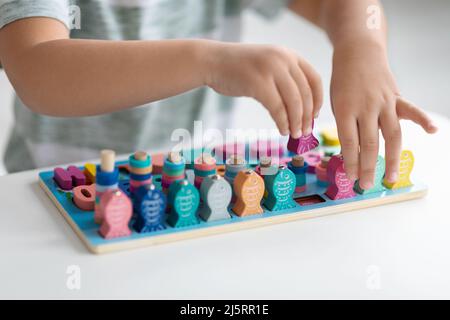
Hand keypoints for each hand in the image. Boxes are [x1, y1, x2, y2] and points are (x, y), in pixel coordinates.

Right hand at [204, 42, 322, 137]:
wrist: (213, 61)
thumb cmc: (239, 68)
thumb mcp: (268, 65)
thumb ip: (285, 78)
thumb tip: (302, 109)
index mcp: (289, 55)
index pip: (314, 79)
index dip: (319, 100)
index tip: (316, 116)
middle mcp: (283, 59)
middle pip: (306, 94)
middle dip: (308, 116)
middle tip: (306, 132)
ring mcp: (271, 70)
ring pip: (294, 103)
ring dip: (297, 122)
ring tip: (295, 134)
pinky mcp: (259, 84)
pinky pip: (278, 109)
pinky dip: (283, 123)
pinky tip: (282, 130)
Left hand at [331, 44, 437, 188]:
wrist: (357, 53)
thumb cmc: (343, 82)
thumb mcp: (336, 103)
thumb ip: (347, 126)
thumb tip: (352, 154)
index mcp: (345, 109)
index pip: (349, 142)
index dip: (351, 162)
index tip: (351, 178)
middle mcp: (366, 107)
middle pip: (369, 143)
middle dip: (367, 167)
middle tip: (366, 185)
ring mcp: (383, 102)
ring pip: (390, 135)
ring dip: (391, 159)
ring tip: (390, 178)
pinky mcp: (396, 97)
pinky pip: (411, 110)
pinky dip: (423, 120)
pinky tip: (433, 131)